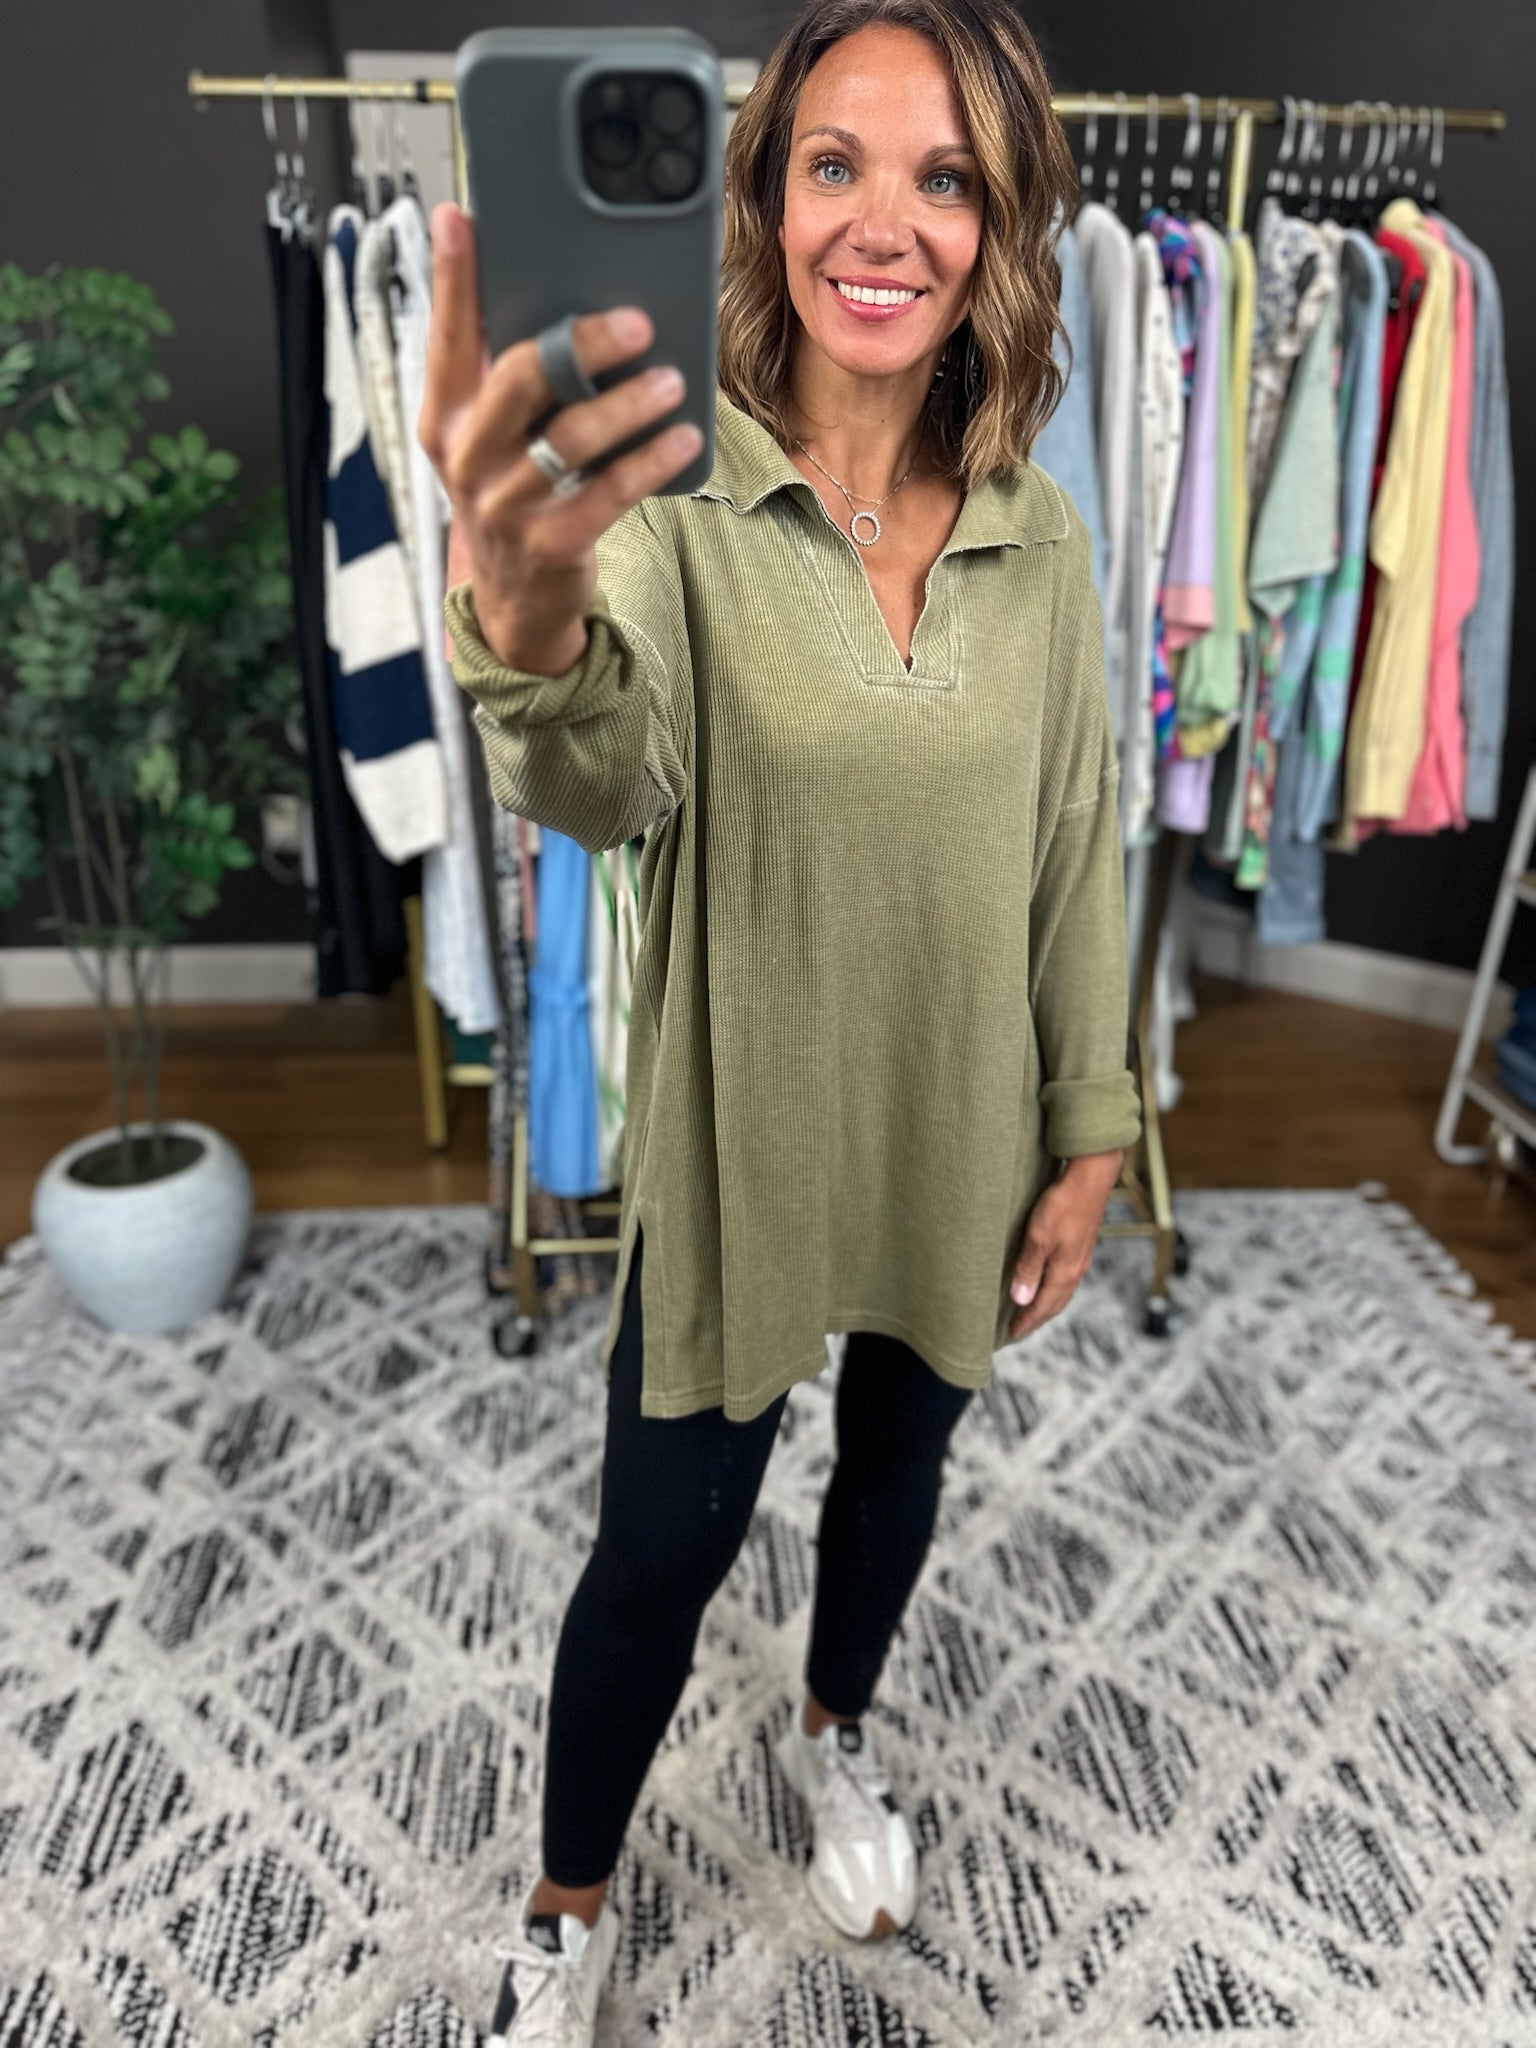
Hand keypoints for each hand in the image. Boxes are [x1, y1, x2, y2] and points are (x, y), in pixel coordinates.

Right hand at [416, 202, 703, 676]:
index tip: (460, 217)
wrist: (517, 603)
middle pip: (519, 377)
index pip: (447, 335)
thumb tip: (561, 299)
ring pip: (570, 437)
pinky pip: (605, 494)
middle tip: (636, 322)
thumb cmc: (516, 493)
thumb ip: (508, 375)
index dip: (452, 276)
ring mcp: (502, 504)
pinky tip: (682, 438)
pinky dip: (649, 462)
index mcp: (444, 416)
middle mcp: (465, 455)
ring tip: (671, 382)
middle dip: (580, 342)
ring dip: (628, 405)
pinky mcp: (548, 544)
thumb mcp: (494, 436)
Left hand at [1006, 1151, 1122, 1339]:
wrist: (1091, 1177)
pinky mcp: (1081, 1243)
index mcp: (1065, 1272)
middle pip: (1055, 1303)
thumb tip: (1021, 1299)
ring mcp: (1081, 1256)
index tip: (1012, 1334)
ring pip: (1062, 1290)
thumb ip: (1029, 1269)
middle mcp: (1076, 1269)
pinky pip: (1066, 1275)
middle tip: (1020, 1328)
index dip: (1027, 1321)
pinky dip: (1053, 1286)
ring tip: (1031, 1308)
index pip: (1043, 1306)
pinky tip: (1047, 1280)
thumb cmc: (1063, 1205)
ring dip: (1046, 1302)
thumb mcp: (1038, 1238)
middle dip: (1037, 1317)